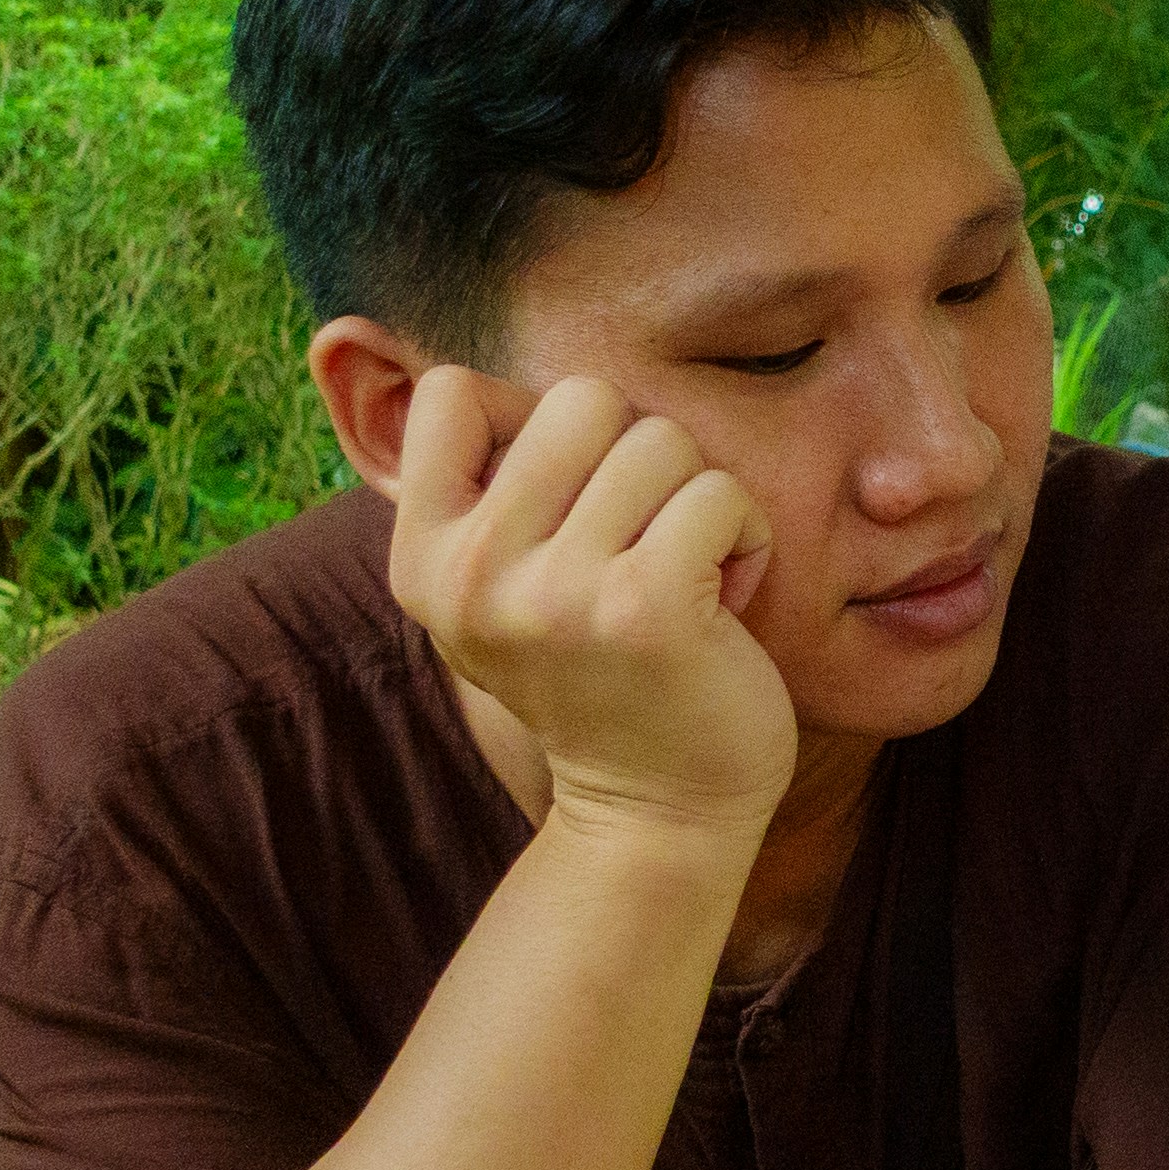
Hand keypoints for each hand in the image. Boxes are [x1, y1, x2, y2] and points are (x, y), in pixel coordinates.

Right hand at [391, 366, 792, 842]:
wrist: (656, 813)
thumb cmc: (600, 669)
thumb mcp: (501, 584)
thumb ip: (486, 485)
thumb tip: (435, 356)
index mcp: (423, 560)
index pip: (451, 393)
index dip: (533, 421)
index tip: (568, 500)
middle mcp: (471, 576)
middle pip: (580, 398)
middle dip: (637, 455)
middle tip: (642, 542)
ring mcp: (553, 594)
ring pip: (661, 440)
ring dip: (697, 501)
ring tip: (682, 577)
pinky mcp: (644, 609)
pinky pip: (719, 492)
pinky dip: (746, 536)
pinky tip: (722, 602)